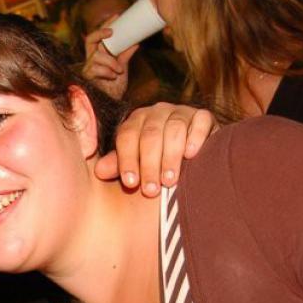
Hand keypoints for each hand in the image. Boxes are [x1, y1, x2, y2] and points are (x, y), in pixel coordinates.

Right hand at [82, 23, 137, 100]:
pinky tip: (112, 77)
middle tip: (112, 31)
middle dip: (100, 33)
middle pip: (90, 40)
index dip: (106, 25)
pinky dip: (107, 72)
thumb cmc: (114, 89)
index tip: (117, 16)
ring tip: (119, 71)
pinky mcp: (87, 77)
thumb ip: (125, 56)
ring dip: (110, 62)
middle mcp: (91, 60)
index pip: (98, 36)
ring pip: (97, 56)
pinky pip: (96, 68)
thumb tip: (136, 42)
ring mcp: (88, 68)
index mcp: (99, 56)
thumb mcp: (122, 69)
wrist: (110, 104)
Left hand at [95, 102, 217, 196]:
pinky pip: (200, 122)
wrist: (191, 154)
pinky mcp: (204, 116)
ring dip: (171, 157)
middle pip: (150, 135)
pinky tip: (191, 155)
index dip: (127, 160)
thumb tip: (99, 172)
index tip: (130, 183)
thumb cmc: (156, 162)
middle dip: (150, 165)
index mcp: (136, 121)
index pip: (127, 136)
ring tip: (169, 182)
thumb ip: (118, 166)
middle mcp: (157, 112)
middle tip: (151, 190)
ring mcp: (181, 111)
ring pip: (174, 129)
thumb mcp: (135, 164)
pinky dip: (196, 137)